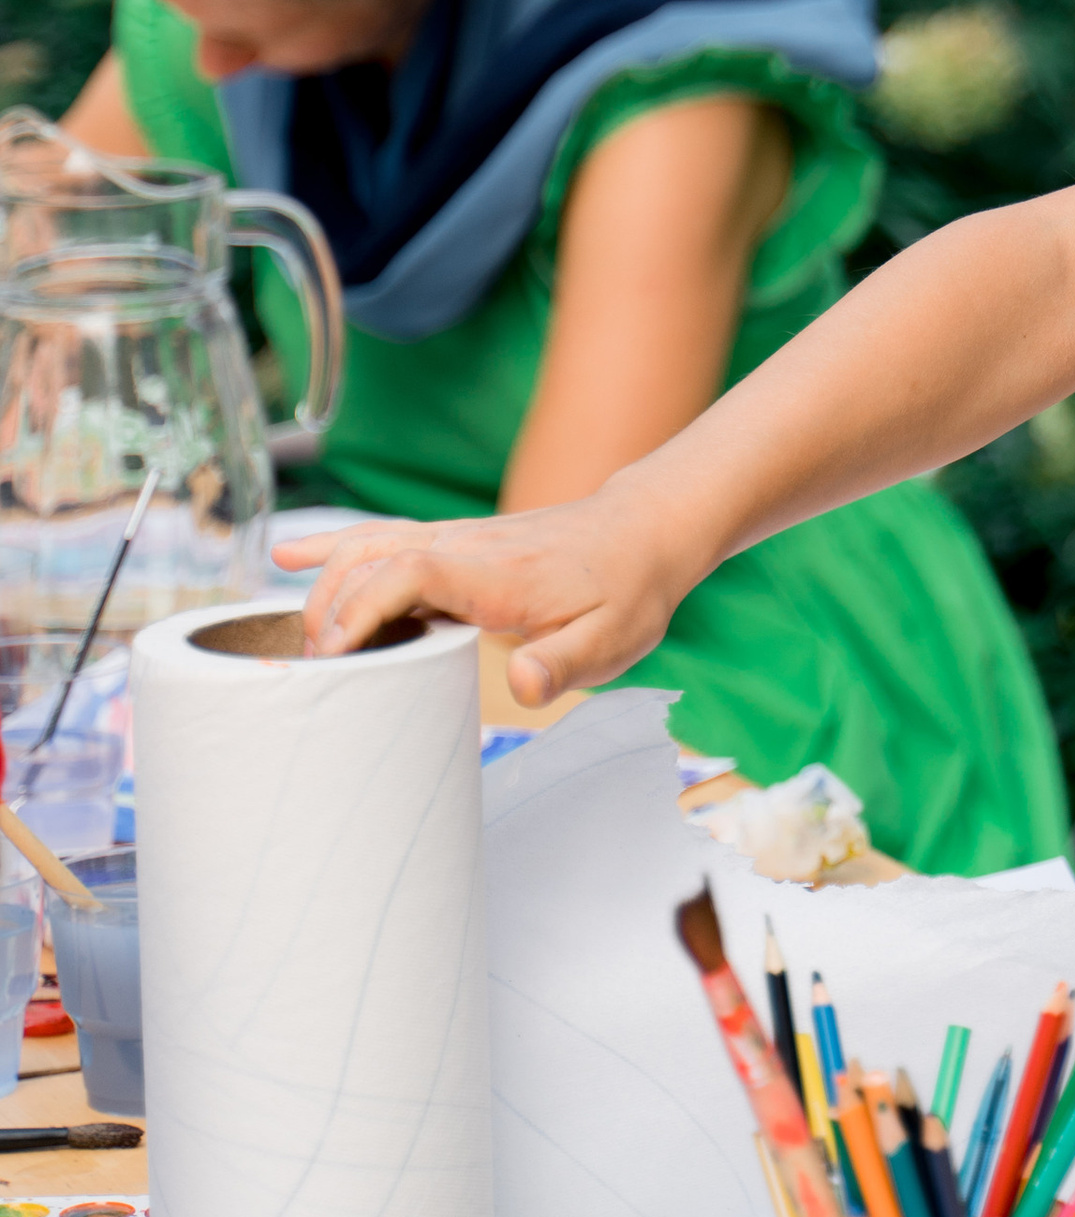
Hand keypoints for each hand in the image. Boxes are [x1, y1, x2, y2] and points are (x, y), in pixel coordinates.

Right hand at [272, 478, 685, 705]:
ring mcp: (455, 539)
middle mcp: (466, 547)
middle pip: (373, 557)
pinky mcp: (453, 542)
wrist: (644, 532)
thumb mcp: (613, 640)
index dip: (365, 606)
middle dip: (330, 607)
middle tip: (315, 668)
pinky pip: (383, 537)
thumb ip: (564, 663)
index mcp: (498, 574)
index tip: (335, 651)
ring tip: (297, 635)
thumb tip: (523, 684)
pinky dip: (333, 546)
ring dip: (324, 582)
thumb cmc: (627, 591)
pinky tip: (290, 555)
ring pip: (369, 543)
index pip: (412, 572)